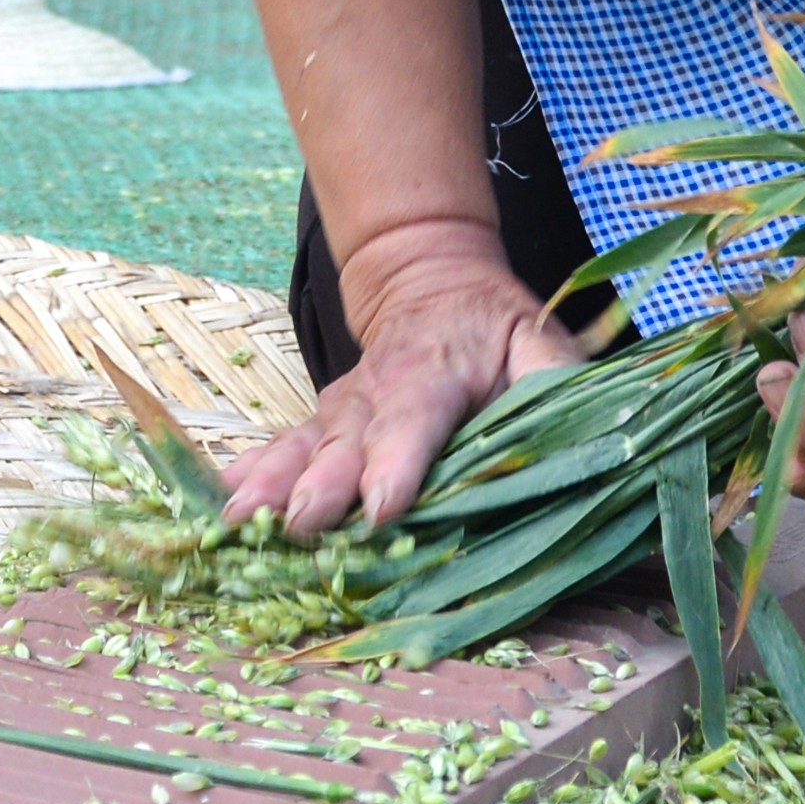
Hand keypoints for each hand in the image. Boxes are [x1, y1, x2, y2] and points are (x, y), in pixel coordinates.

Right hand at [222, 228, 587, 537]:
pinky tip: (215, 506)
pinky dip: (246, 476)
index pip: (416, 420)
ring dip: (269, 486)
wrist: (426, 277)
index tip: (384, 506)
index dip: (399, 463)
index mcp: (436, 373)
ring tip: (237, 523)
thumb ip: (556, 376)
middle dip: (319, 486)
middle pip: (345, 443)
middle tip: (298, 526)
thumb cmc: (493, 325)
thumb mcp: (538, 336)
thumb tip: (589, 427)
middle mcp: (377, 393)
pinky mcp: (318, 426)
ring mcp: (340, 410)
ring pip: (301, 447)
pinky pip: (278, 451)